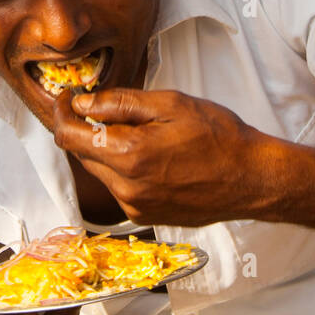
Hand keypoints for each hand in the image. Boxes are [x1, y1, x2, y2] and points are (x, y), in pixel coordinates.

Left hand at [52, 88, 264, 225]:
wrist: (252, 178)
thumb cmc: (219, 136)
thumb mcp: (170, 104)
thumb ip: (120, 103)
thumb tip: (82, 104)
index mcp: (129, 155)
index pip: (69, 136)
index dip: (62, 113)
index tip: (68, 98)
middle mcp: (126, 188)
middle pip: (81, 154)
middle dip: (84, 129)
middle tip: (100, 107)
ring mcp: (135, 206)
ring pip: (100, 171)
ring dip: (104, 149)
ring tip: (136, 130)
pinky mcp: (145, 216)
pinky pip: (118, 187)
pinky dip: (122, 168)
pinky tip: (150, 154)